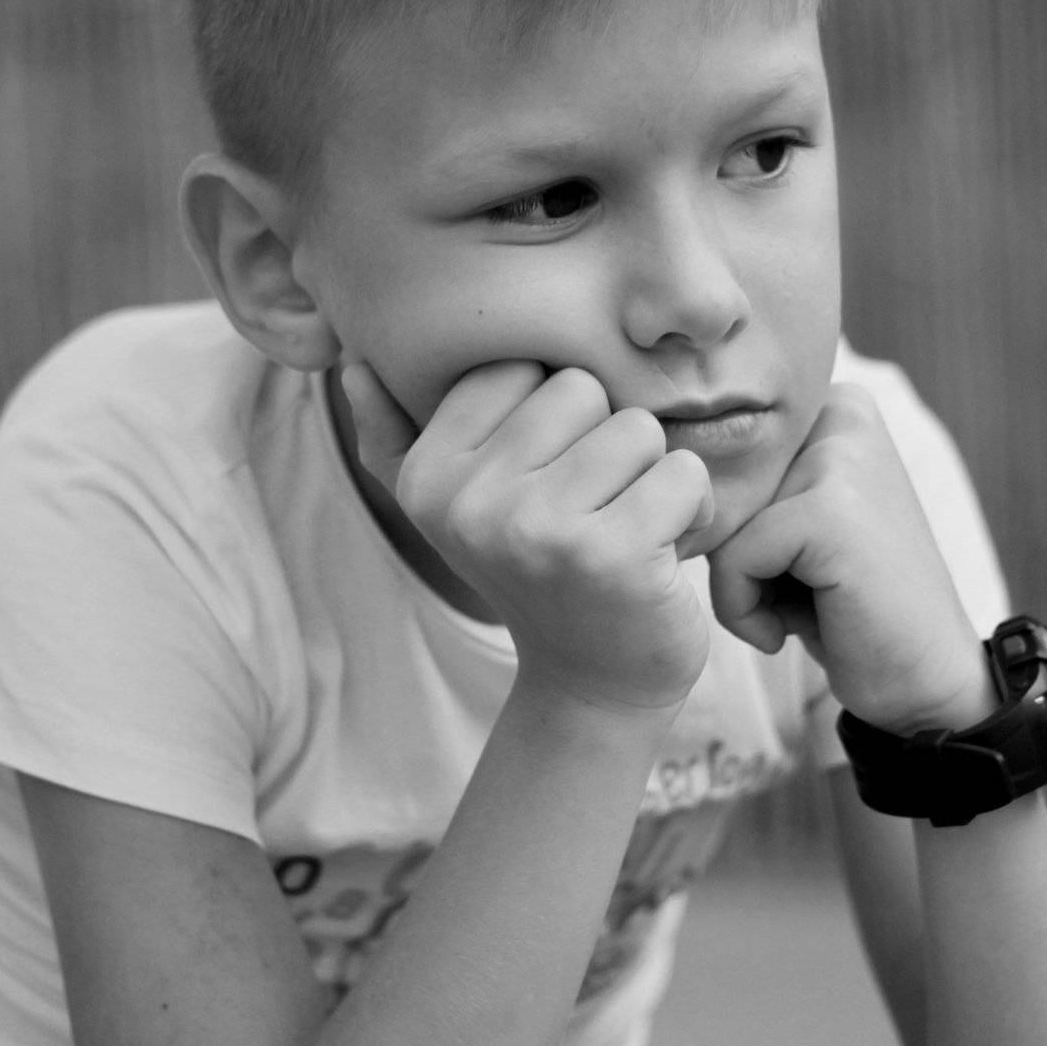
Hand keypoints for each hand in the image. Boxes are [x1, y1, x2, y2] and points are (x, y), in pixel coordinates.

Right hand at [343, 361, 715, 714]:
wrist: (591, 682)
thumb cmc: (536, 571)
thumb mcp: (452, 508)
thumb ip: (395, 435)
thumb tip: (353, 363)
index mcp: (428, 476)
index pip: (519, 370)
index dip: (553, 418)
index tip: (545, 480)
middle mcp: (470, 502)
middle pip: (581, 389)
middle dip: (605, 443)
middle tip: (592, 510)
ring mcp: (537, 530)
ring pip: (638, 428)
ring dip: (652, 477)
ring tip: (626, 527)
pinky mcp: (610, 555)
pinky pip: (683, 472)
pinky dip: (693, 509)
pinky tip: (662, 552)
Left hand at [708, 383, 990, 733]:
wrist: (926, 684)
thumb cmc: (845, 607)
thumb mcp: (791, 525)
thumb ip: (742, 483)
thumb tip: (653, 462)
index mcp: (830, 405)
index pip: (716, 457)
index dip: (732, 528)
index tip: (795, 564)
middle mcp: (840, 412)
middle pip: (714, 487)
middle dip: (738, 557)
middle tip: (805, 592)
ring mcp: (841, 456)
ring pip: (717, 522)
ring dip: (742, 587)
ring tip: (809, 604)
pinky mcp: (831, 510)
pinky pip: (733, 559)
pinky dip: (747, 612)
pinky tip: (801, 628)